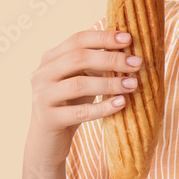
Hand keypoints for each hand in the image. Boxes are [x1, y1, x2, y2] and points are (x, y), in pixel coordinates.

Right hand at [25, 29, 142, 169]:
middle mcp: (42, 74)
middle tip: (137, 63)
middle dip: (111, 59)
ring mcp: (42, 97)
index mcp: (50, 59)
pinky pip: (80, 112)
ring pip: (79, 85)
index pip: (77, 40)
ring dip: (109, 83)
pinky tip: (122, 103)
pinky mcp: (49, 119)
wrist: (47, 141)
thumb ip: (96, 64)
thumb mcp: (81, 79)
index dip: (103, 37)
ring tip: (133, 84)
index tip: (129, 39)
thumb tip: (128, 48)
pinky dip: (103, 107)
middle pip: (78, 59)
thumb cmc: (70, 104)